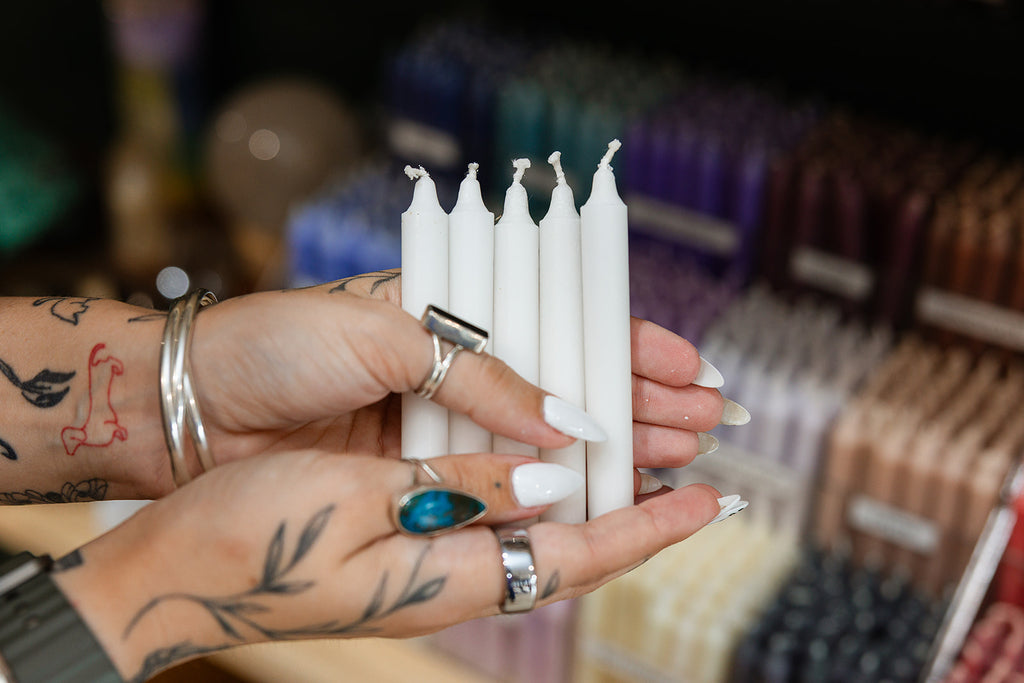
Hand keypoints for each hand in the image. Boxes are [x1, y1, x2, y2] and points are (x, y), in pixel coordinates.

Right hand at [53, 448, 722, 681]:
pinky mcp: (401, 544)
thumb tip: (551, 478)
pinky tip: (545, 461)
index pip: (578, 551)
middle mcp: (449, 580)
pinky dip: (535, 488)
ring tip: (645, 453)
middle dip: (639, 508)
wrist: (170, 570)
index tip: (712, 498)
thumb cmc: (246, 536)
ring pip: (537, 531)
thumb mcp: (355, 502)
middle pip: (571, 546)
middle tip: (696, 464)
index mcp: (447, 576)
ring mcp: (425, 567)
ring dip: (595, 495)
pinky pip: (491, 518)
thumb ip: (460, 492)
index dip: (651, 525)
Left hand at [183, 269, 733, 494]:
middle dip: (642, 403)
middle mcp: (456, 370)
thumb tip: (572, 424)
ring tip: (681, 458)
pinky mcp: (420, 470)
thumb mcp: (386, 336)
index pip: (561, 325)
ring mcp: (442, 424)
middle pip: (570, 386)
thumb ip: (483, 379)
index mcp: (451, 314)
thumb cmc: (279, 344)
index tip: (688, 368)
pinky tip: (604, 493)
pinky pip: (502, 478)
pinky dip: (554, 487)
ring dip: (617, 448)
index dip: (627, 345)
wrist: (193, 404)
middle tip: (706, 425)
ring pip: (548, 439)